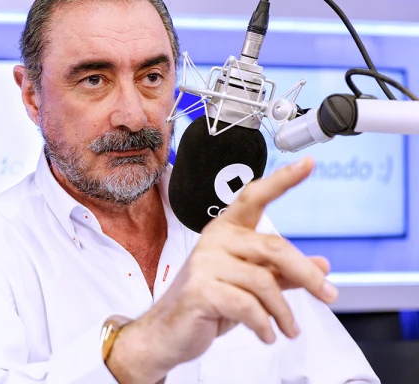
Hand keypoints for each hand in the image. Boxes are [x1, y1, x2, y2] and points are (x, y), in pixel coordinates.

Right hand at [106, 157, 336, 382]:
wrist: (169, 331)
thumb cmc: (209, 303)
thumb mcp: (251, 286)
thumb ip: (283, 273)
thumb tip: (322, 265)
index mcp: (227, 231)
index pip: (254, 198)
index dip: (281, 180)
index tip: (308, 164)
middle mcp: (215, 240)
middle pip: (273, 248)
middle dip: (307, 274)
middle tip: (330, 295)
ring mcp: (205, 264)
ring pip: (264, 281)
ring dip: (283, 312)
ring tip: (289, 330)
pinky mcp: (200, 290)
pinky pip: (247, 305)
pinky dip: (264, 324)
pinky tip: (267, 335)